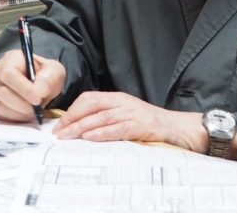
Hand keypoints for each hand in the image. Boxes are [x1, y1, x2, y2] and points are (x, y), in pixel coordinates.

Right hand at [0, 49, 64, 122]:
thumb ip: (50, 78)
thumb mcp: (54, 71)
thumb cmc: (45, 75)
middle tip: (37, 108)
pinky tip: (25, 114)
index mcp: (11, 59)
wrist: (40, 84)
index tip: (37, 99)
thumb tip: (39, 91)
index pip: (9, 74)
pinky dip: (14, 118)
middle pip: (1, 91)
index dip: (22, 89)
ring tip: (33, 111)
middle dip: (22, 104)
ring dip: (18, 112)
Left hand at [53, 91, 206, 152]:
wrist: (176, 127)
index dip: (73, 110)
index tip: (61, 123)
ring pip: (100, 117)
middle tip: (59, 132)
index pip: (90, 98)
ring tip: (68, 137)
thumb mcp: (127, 114)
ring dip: (81, 127)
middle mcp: (123, 102)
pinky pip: (116, 128)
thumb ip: (108, 117)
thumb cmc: (149, 123)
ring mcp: (131, 113)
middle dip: (72, 119)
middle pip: (91, 106)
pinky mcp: (139, 126)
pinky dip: (101, 133)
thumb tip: (83, 126)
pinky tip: (90, 138)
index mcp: (118, 98)